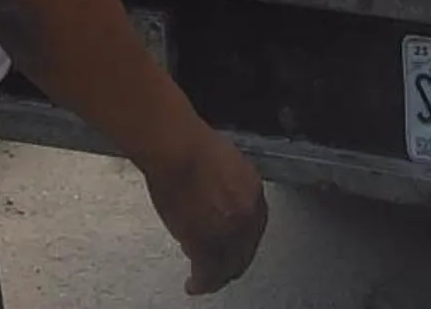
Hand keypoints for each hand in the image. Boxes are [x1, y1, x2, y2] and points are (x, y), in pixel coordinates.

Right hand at [142, 129, 266, 295]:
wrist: (176, 149)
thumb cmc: (189, 145)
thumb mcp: (224, 163)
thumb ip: (228, 187)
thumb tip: (218, 202)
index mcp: (253, 190)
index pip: (255, 225)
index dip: (243, 239)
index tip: (233, 245)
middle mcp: (247, 214)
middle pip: (245, 249)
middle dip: (233, 261)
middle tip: (220, 269)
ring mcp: (229, 231)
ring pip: (228, 265)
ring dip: (216, 274)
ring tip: (204, 278)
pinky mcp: (206, 244)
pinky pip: (208, 272)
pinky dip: (201, 282)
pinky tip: (193, 284)